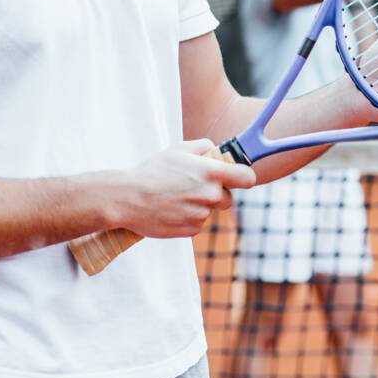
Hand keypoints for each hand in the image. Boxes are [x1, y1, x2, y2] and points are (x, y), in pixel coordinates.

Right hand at [116, 140, 255, 238]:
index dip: (244, 177)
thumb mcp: (179, 149)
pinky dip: (187, 218)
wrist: (129, 198)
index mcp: (212, 173)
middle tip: (194, 187)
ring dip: (198, 205)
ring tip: (175, 197)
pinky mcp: (191, 230)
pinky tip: (171, 209)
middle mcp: (211, 195)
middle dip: (216, 193)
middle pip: (228, 198)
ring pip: (209, 211)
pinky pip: (197, 224)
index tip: (237, 177)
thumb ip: (203, 147)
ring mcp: (202, 215)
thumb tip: (215, 151)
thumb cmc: (153, 171)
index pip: (247, 178)